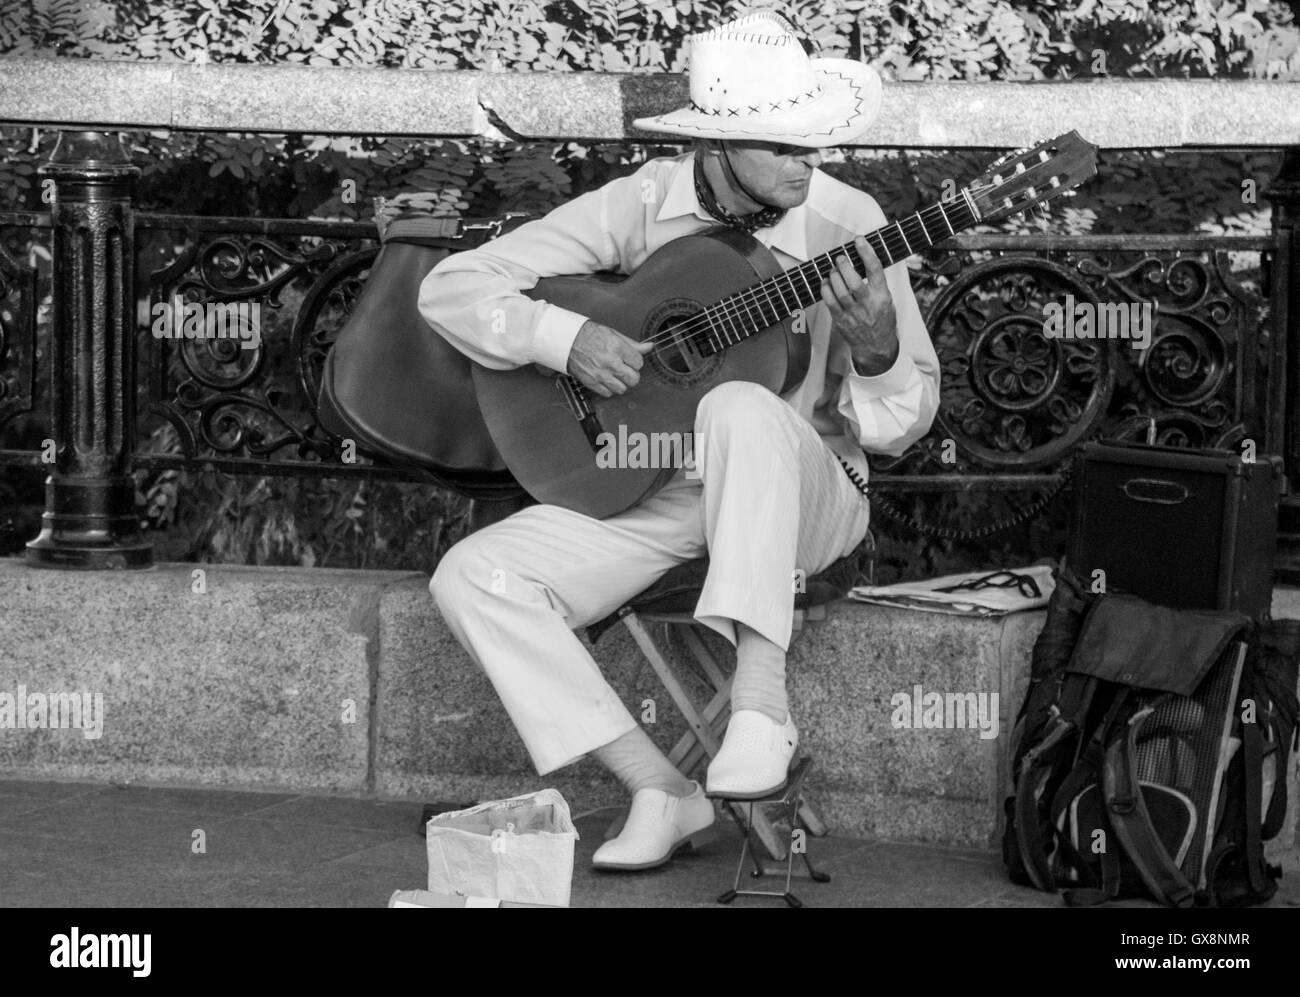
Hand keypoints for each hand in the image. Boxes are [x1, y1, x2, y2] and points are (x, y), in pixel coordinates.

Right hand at [566, 319, 653, 397]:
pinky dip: (609, 388)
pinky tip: (606, 379)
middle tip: (625, 368)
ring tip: (615, 374)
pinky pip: (608, 393)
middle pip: (634, 379)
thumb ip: (633, 344)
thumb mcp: (613, 334)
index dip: (636, 361)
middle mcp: (610, 362)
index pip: (639, 363)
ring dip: (621, 383)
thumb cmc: (589, 335)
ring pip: (622, 389)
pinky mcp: (592, 382)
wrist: (567, 340)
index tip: (630, 359)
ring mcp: (601, 374)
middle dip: (632, 374)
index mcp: (617, 348)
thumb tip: (649, 347)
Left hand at [821, 235, 899, 375]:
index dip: (866, 252)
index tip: (859, 240)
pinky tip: (825, 283)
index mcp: (883, 296)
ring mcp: (854, 314)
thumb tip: (862, 259)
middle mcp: (868, 305)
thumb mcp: (886, 299)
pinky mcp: (841, 321)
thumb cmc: (882, 319)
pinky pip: (830, 302)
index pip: (875, 270)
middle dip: (844, 266)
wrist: (877, 347)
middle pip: (854, 281)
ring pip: (840, 291)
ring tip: (833, 270)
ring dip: (833, 276)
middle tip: (840, 258)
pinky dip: (825, 289)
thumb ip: (876, 283)